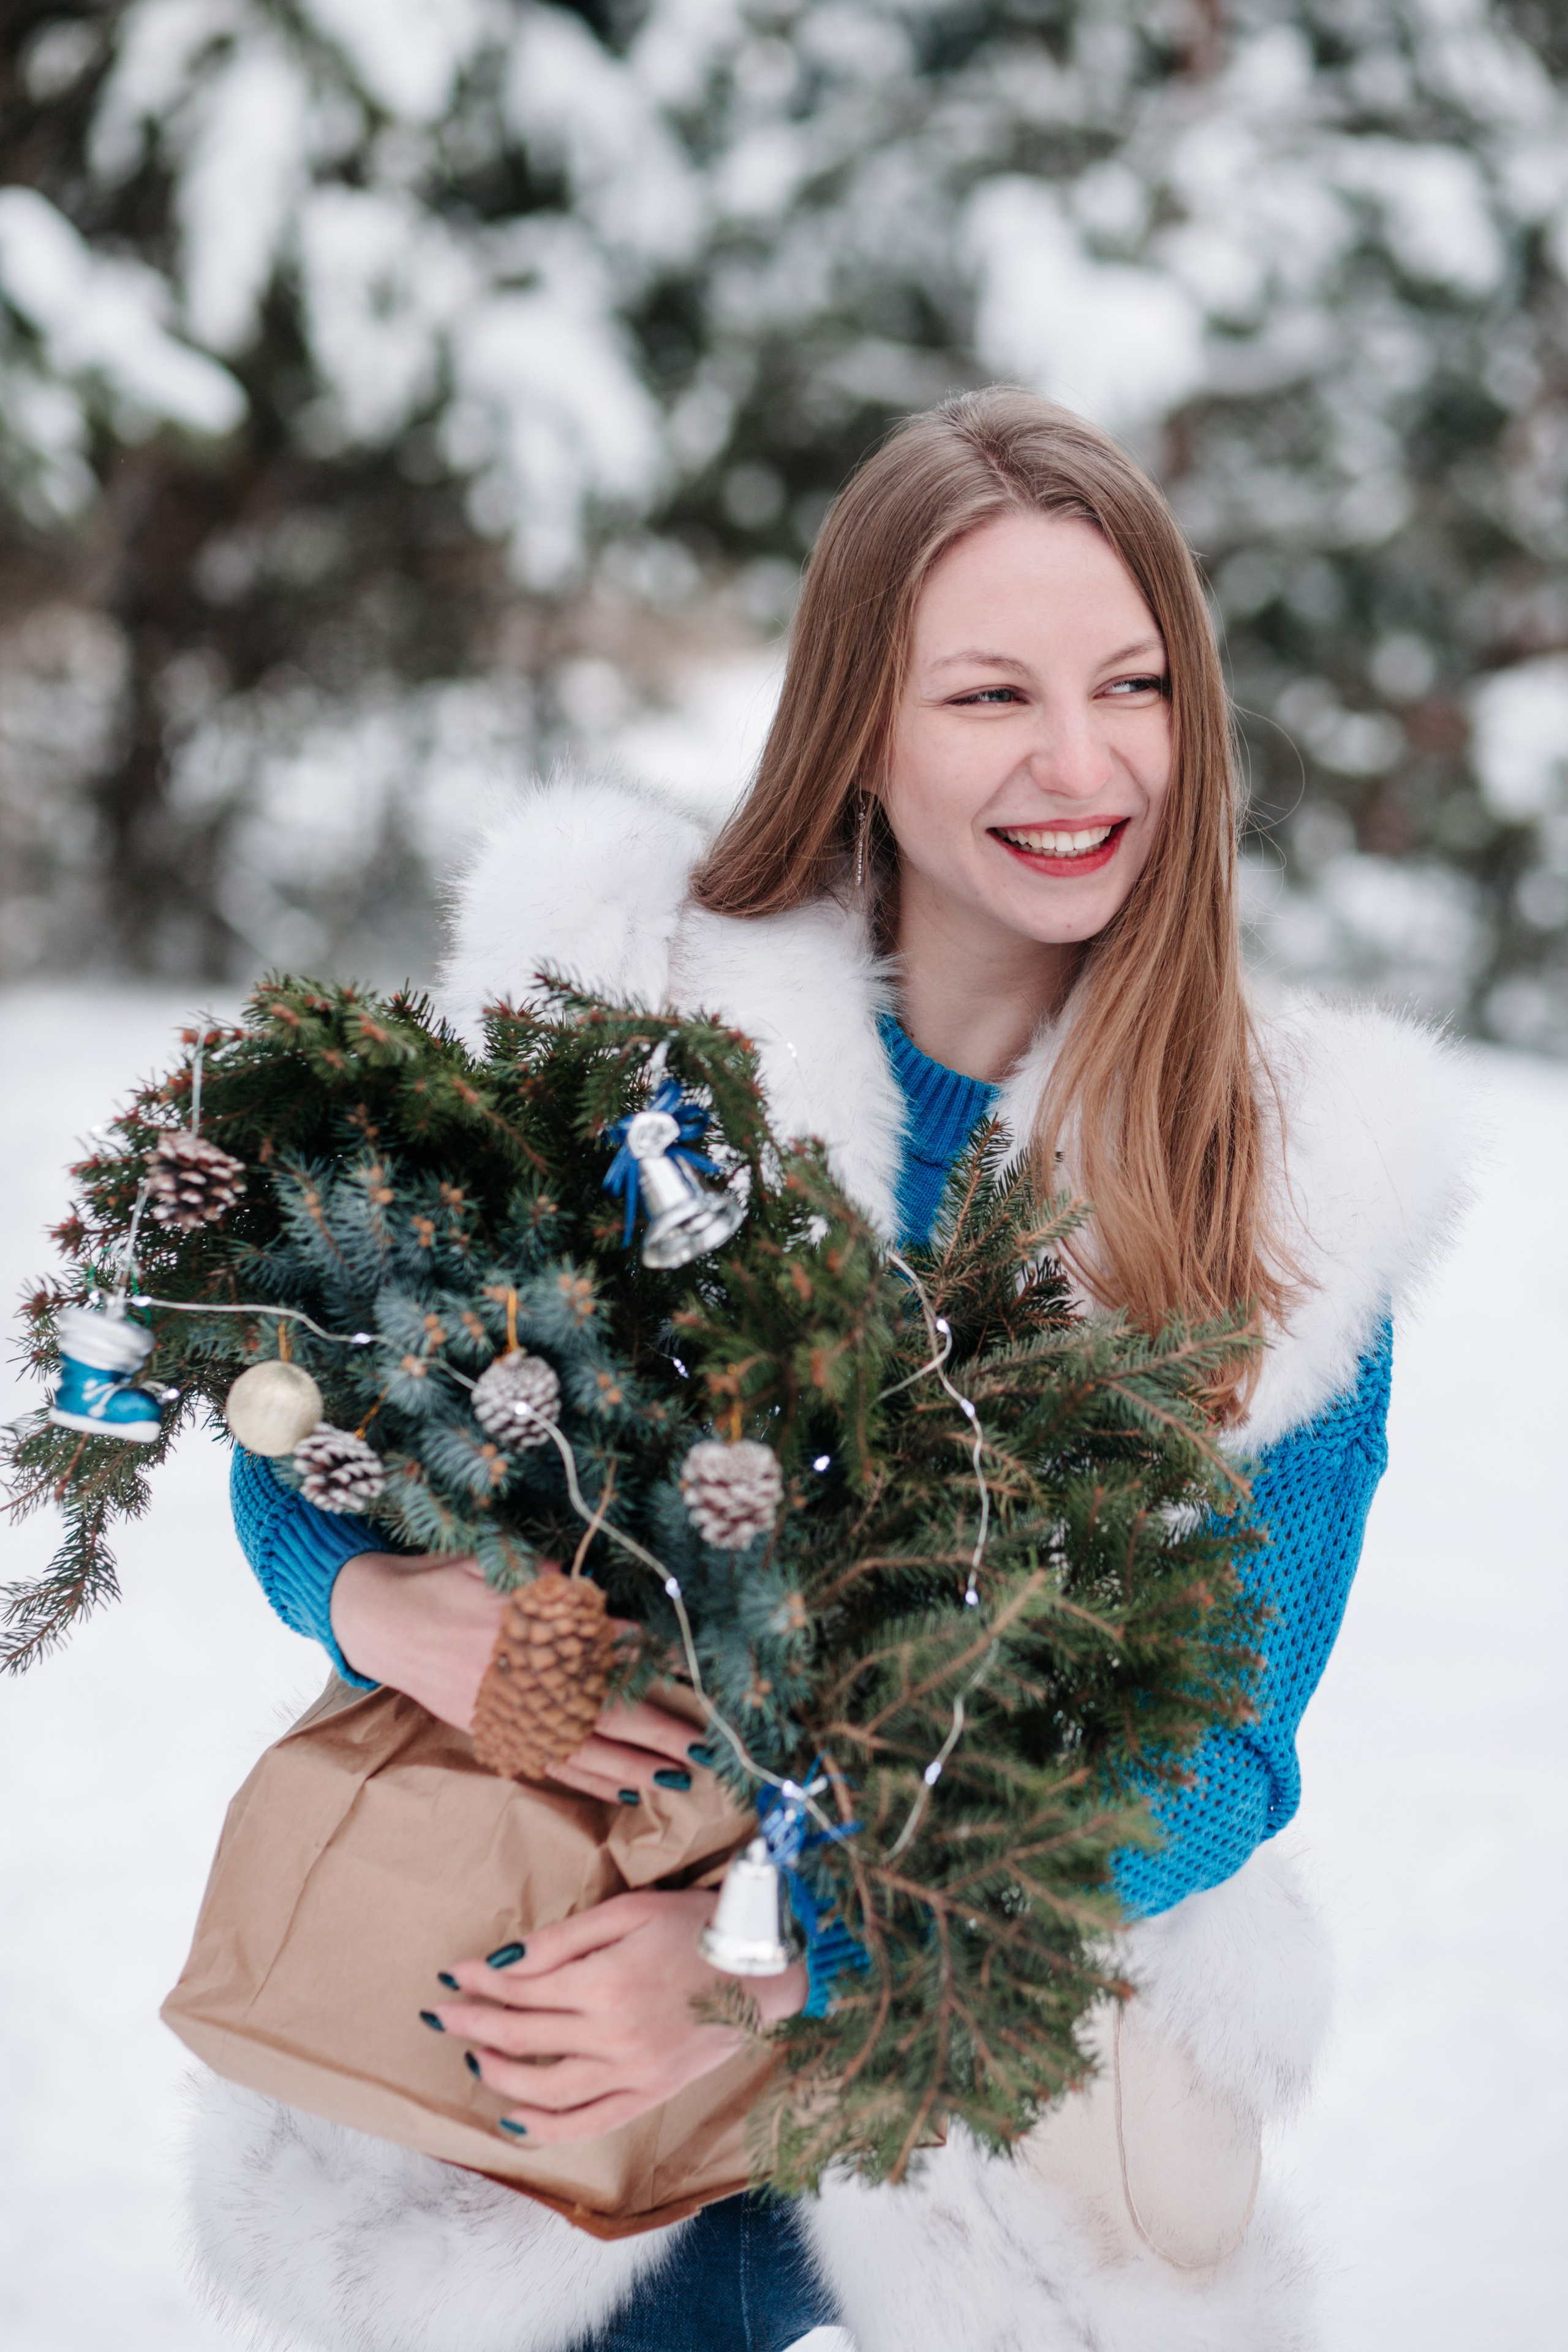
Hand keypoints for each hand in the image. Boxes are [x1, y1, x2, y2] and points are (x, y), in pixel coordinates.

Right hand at [329, 1552, 710, 1799]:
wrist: (380, 1619)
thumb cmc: (445, 1581)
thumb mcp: (498, 1565)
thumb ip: (552, 1586)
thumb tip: (607, 1609)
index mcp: (521, 1630)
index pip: (596, 1650)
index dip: (645, 1662)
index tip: (689, 1675)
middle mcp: (517, 1679)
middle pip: (599, 1712)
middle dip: (654, 1732)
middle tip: (701, 1748)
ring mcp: (505, 1713)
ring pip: (580, 1750)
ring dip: (631, 1767)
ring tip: (677, 1780)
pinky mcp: (494, 1733)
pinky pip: (549, 1764)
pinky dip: (589, 1780)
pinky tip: (624, 1791)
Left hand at [431, 1888, 806, 2142]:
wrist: (766, 1967)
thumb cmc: (699, 1925)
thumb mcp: (630, 1911)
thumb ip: (565, 1939)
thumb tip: (505, 1962)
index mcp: (605, 1982)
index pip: (522, 1989)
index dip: (480, 1982)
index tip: (452, 1975)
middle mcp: (612, 2035)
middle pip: (523, 2037)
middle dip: (474, 2026)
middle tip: (442, 2017)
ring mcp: (631, 2072)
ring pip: (545, 2089)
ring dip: (499, 2076)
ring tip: (473, 2058)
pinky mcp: (649, 2093)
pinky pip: (588, 2122)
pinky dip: (545, 2128)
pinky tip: (514, 2118)